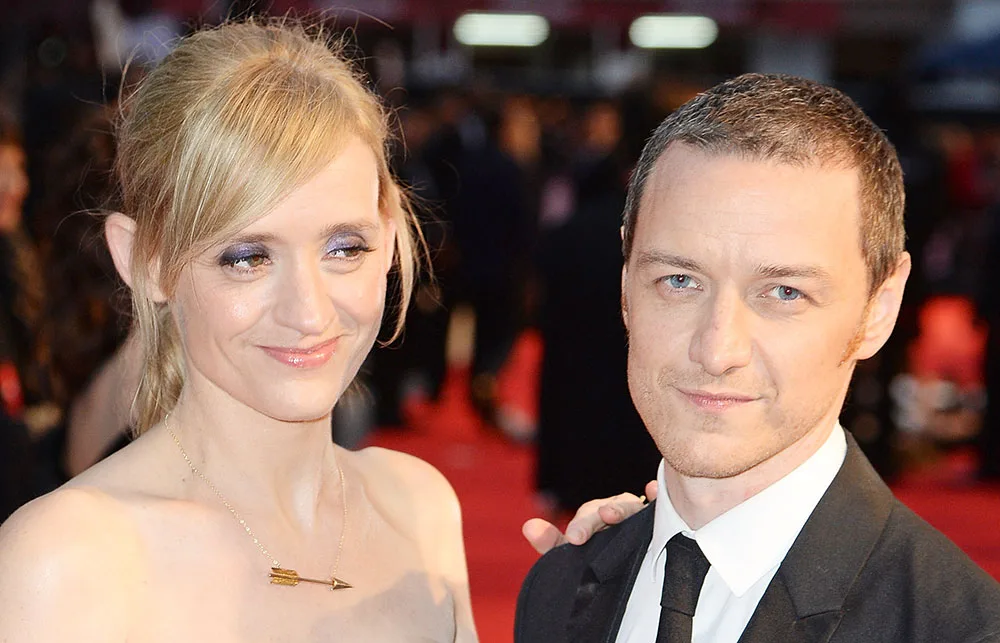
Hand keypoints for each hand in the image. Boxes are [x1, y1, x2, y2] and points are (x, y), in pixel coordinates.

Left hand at [523, 480, 656, 554]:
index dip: (581, 525)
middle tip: (599, 520)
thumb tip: (528, 527)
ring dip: (623, 508)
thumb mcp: (571, 554)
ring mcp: (637, 515)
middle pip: (611, 507)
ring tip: (613, 513)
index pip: (588, 514)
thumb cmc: (593, 556)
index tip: (574, 538)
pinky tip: (652, 490)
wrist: (619, 572)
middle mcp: (617, 510)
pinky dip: (655, 496)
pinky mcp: (657, 523)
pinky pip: (657, 507)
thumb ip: (550, 542)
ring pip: (631, 507)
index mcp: (595, 515)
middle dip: (602, 516)